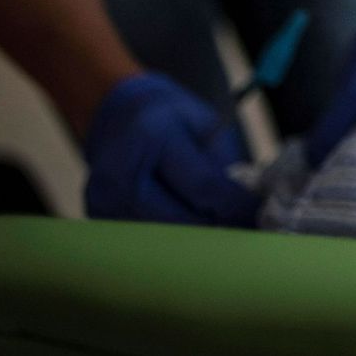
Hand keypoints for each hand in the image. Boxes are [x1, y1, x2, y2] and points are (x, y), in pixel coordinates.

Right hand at [84, 73, 260, 226]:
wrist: (118, 115)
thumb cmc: (170, 118)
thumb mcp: (206, 125)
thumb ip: (223, 166)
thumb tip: (247, 210)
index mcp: (152, 135)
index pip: (201, 185)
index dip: (234, 207)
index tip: (258, 217)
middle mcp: (119, 170)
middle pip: (178, 220)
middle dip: (215, 229)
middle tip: (243, 233)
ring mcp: (102, 197)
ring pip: (160, 237)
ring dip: (193, 241)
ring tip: (220, 235)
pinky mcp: (96, 216)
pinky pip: (141, 239)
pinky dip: (169, 241)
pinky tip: (190, 234)